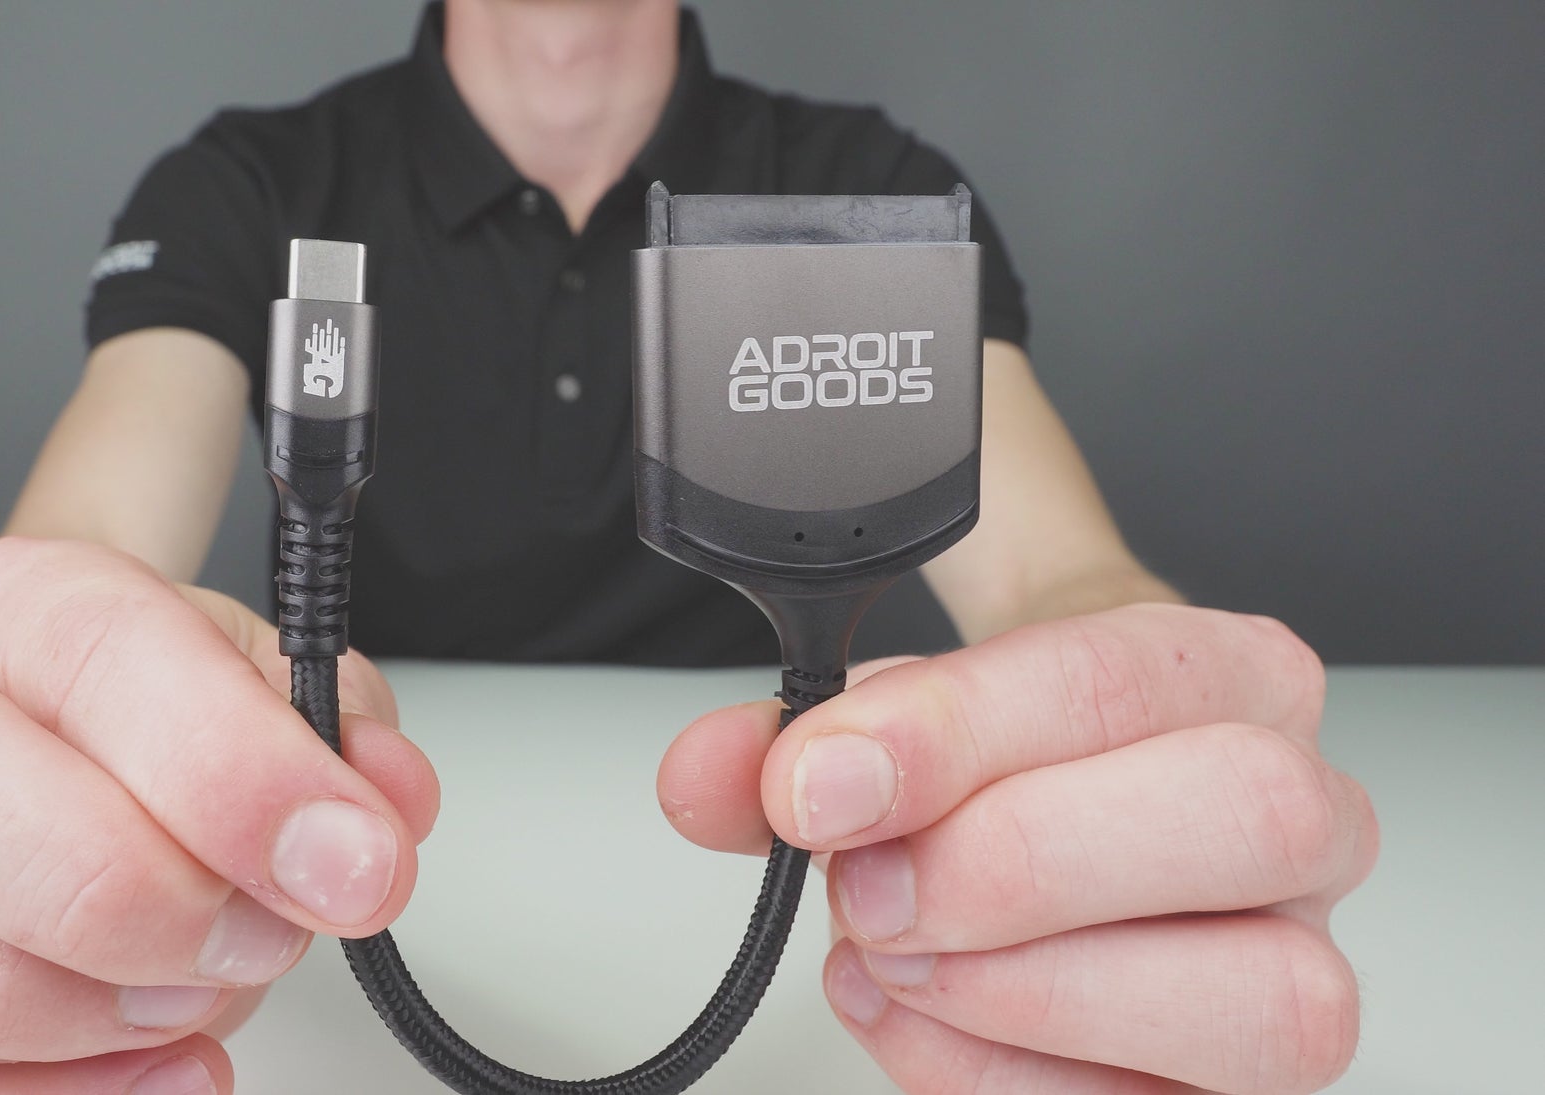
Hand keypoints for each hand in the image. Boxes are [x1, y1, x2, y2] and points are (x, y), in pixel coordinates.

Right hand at [0, 538, 439, 1092]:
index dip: (228, 768)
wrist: (128, 788)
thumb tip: (374, 808)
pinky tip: (145, 1079)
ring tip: (187, 1008)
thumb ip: (344, 745)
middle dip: (101, 885)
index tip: (348, 859)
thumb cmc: (188, 746)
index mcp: (25, 608)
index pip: (88, 645)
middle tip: (252, 936)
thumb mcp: (297, 711)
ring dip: (34, 1003)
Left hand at [657, 604, 1376, 1093]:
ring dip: (1028, 992)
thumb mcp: (896, 703)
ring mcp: (1291, 961)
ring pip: (1263, 1001)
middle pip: (1246, 818)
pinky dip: (996, 1078)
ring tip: (892, 957)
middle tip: (871, 886)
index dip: (952, 736)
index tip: (817, 783)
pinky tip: (914, 1021)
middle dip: (1017, 863)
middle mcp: (1301, 814)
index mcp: (1227, 673)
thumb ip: (795, 735)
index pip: (1119, 679)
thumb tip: (711, 778)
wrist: (1073, 782)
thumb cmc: (1012, 746)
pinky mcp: (1236, 1085)